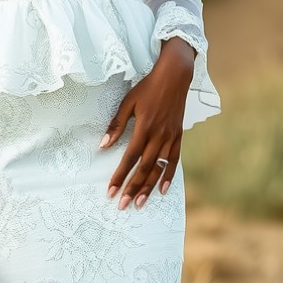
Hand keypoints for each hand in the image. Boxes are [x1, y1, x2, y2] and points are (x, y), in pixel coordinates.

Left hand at [98, 37, 195, 208]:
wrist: (175, 77)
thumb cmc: (148, 88)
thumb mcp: (128, 102)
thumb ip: (117, 125)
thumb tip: (104, 145)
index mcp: (144, 127)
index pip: (129, 158)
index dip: (120, 176)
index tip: (111, 191)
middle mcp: (159, 136)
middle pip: (144, 168)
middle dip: (133, 188)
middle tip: (123, 205)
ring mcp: (171, 137)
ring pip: (159, 168)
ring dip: (149, 187)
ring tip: (141, 203)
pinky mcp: (179, 136)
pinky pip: (174, 160)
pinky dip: (169, 176)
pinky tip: (163, 190)